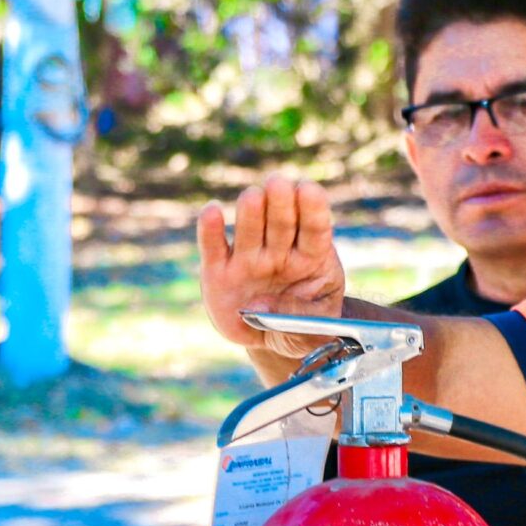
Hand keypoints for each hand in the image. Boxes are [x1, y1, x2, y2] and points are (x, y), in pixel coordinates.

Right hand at [197, 176, 346, 359]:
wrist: (273, 342)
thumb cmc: (301, 328)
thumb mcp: (314, 332)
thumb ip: (297, 316)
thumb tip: (258, 307)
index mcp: (312, 258)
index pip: (314, 229)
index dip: (312, 208)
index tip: (308, 190)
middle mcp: (279, 252)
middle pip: (281, 223)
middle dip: (280, 203)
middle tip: (278, 183)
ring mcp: (248, 260)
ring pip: (250, 230)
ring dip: (250, 212)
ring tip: (252, 196)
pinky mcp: (218, 271)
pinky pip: (213, 248)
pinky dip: (210, 230)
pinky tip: (211, 212)